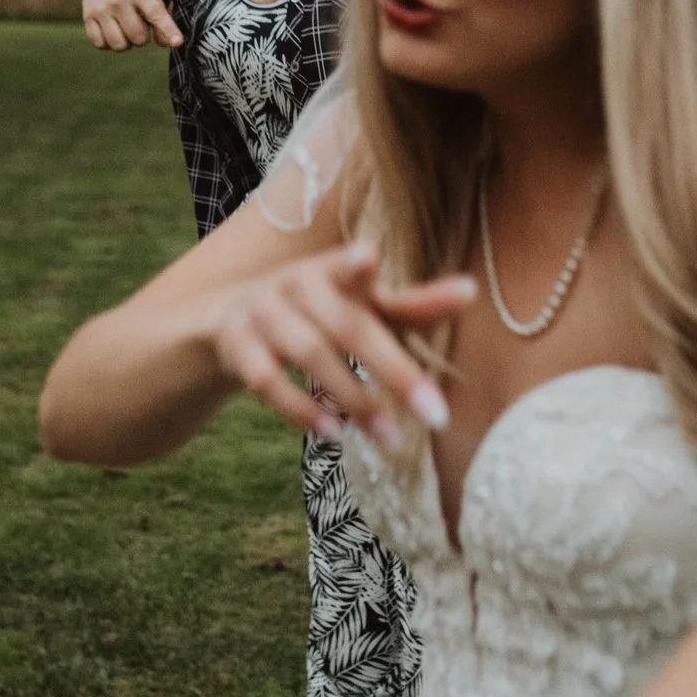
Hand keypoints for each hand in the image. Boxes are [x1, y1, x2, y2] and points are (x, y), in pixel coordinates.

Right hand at [80, 0, 184, 49]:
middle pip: (137, 36)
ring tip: (125, 30)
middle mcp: (119, 1)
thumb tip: (170, 43)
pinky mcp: (88, 17)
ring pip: (118, 44)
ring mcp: (102, 9)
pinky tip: (111, 31)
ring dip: (126, 43)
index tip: (177, 42)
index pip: (155, 14)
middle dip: (142, 38)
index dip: (167, 29)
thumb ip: (161, 17)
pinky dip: (108, 43)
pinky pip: (100, 44)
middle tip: (138, 25)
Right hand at [212, 241, 470, 442]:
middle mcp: (296, 285)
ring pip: (309, 355)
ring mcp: (262, 313)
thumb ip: (413, 304)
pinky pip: (267, 380)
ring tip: (390, 437)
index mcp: (332, 269)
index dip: (356, 266)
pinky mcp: (236, 346)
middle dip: (393, 370)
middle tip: (437, 415)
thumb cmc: (317, 311)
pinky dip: (300, 408)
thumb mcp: (360, 304)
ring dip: (354, 399)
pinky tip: (333, 432)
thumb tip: (472, 291)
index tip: (369, 260)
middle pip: (347, 327)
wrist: (225, 318)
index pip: (347, 266)